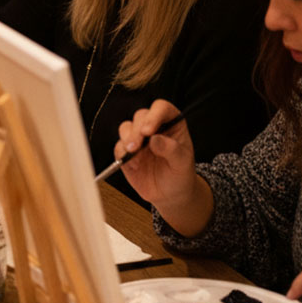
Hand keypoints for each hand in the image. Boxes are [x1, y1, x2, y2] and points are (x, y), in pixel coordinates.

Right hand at [114, 100, 213, 234]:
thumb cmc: (180, 175)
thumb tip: (155, 139)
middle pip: (140, 116)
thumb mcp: (182, 163)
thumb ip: (172, 150)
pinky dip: (121, 153)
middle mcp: (154, 127)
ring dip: (127, 139)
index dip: (154, 116)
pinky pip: (118, 147)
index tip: (148, 131)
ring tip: (132, 153)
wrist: (169, 194)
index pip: (161, 108)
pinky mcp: (126, 151)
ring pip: (126, 127)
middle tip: (137, 147)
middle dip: (137, 130)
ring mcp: (139, 138)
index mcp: (172, 123)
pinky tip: (131, 164)